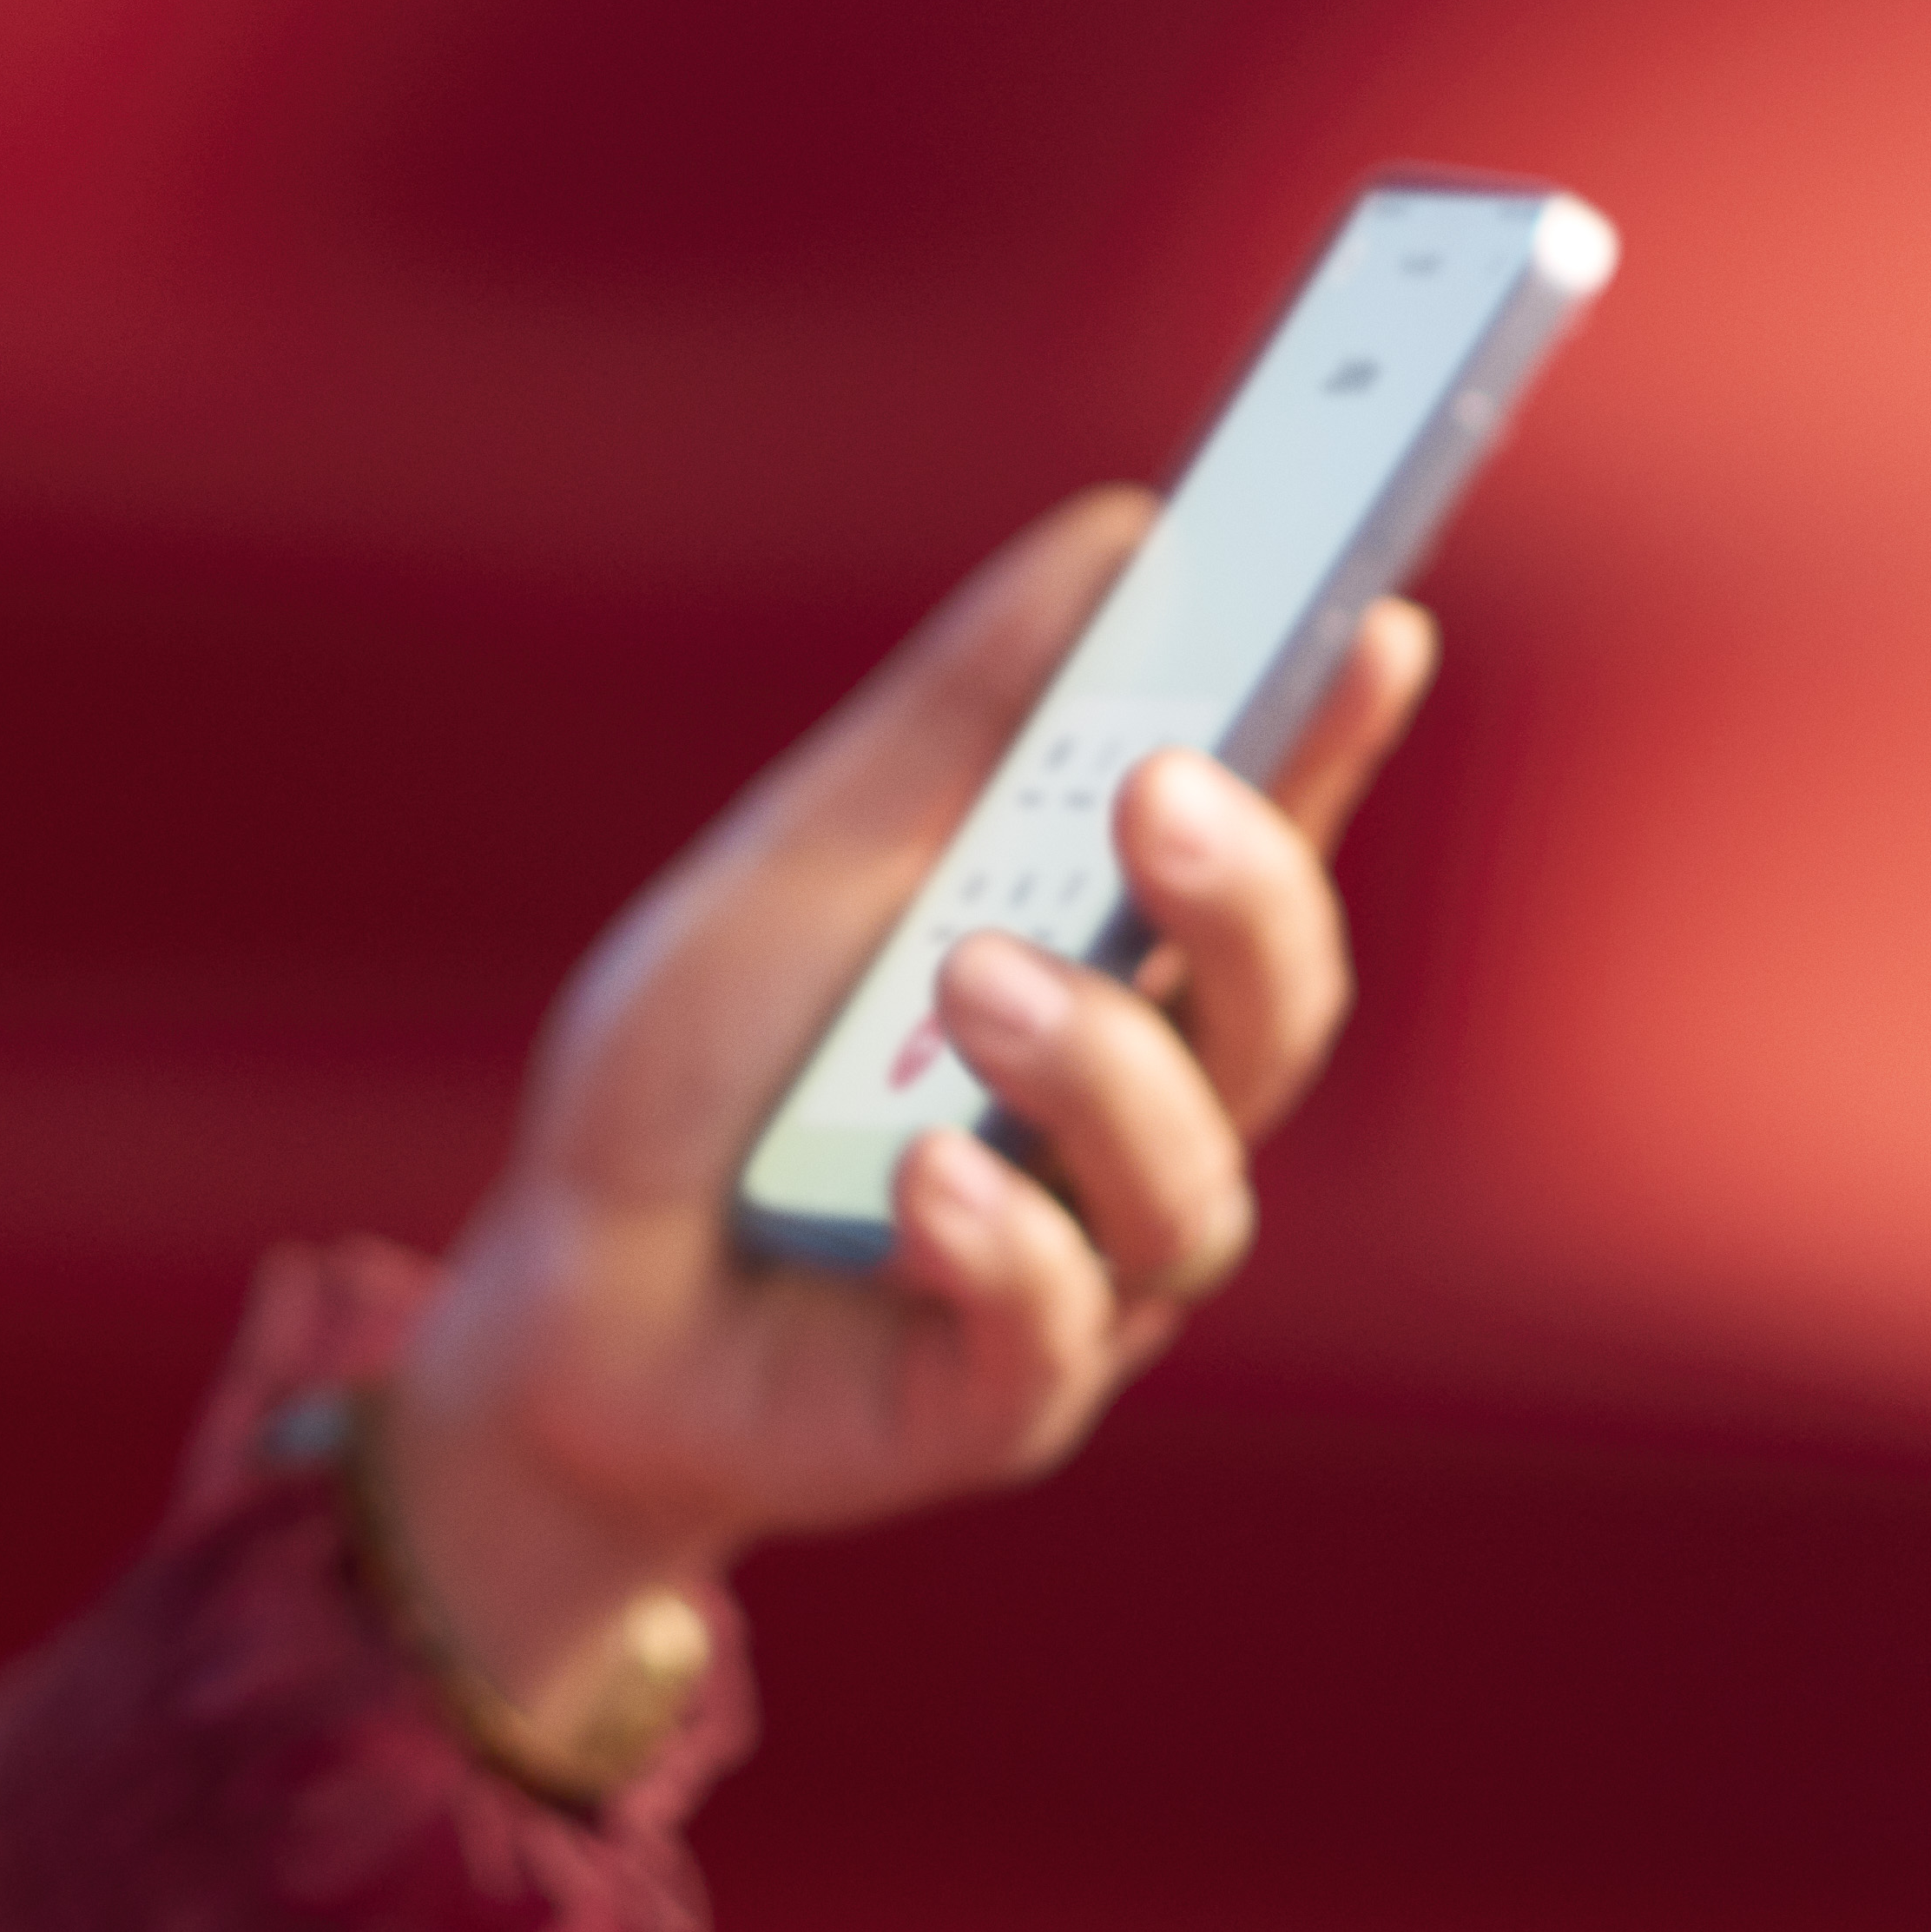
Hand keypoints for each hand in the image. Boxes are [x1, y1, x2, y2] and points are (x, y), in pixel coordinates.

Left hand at [384, 501, 1428, 1734]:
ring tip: (976, 976)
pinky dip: (1003, 1247)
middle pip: (1276, 1017)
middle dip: (1247, 894)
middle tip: (1163, 784)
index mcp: (1120, 971)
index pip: (1267, 850)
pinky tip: (924, 1178)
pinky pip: (1050, 1338)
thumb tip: (1130, 527)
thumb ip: (969, 715)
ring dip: (1098, 1066)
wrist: (558, 1288)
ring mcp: (1082, 1272)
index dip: (1335, 743)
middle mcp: (1138, 1125)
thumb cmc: (709, 1064)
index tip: (1372, 618)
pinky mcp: (985, 1404)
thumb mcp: (814, 854)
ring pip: (1190, 1186)